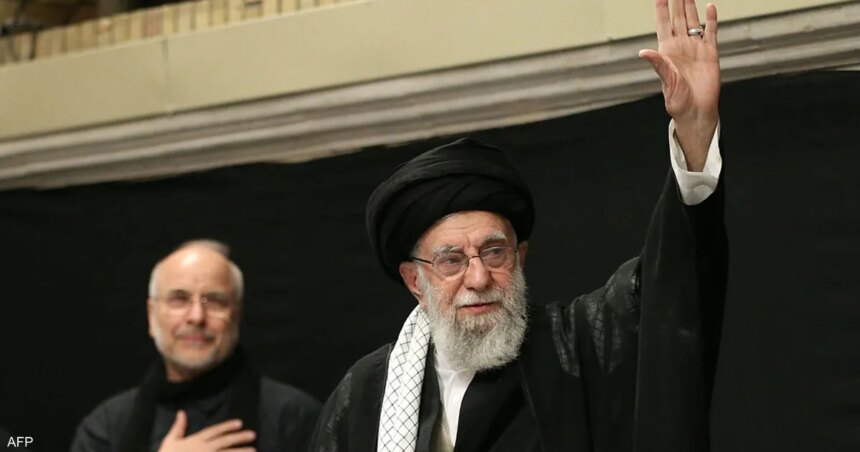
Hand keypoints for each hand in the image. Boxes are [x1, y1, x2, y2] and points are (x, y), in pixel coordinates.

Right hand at [157, 410, 255, 451]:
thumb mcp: (170, 441)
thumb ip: (178, 427)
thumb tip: (181, 412)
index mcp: (196, 440)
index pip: (215, 431)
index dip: (227, 426)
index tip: (240, 423)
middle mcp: (205, 449)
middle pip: (225, 442)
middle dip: (239, 437)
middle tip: (253, 435)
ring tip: (254, 450)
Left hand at [639, 0, 719, 171]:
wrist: (696, 111)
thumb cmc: (678, 100)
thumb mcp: (666, 81)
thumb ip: (658, 64)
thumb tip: (643, 52)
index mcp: (667, 51)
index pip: (663, 24)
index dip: (661, 9)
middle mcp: (681, 46)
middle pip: (678, 18)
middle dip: (676, 2)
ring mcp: (696, 48)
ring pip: (693, 21)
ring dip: (691, 6)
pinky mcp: (710, 54)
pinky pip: (711, 33)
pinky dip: (711, 20)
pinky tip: (710, 7)